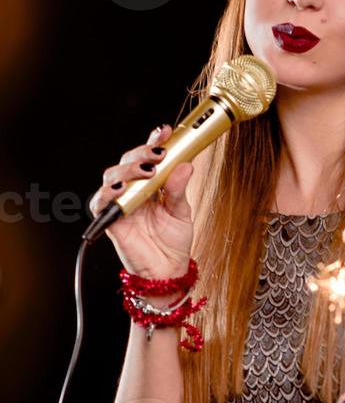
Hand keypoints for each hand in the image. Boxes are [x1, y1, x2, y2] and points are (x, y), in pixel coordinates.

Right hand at [88, 123, 194, 279]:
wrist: (167, 271)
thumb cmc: (173, 241)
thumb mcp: (182, 212)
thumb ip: (179, 189)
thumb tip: (186, 164)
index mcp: (153, 183)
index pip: (150, 156)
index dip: (154, 141)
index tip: (164, 131)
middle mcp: (134, 189)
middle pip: (129, 161)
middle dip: (142, 152)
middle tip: (158, 153)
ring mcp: (121, 202)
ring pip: (113, 175)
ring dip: (127, 169)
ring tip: (145, 172)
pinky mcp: (110, 219)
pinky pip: (100, 201)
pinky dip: (107, 193)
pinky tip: (120, 188)